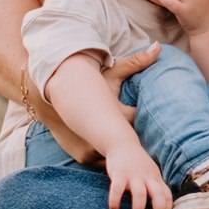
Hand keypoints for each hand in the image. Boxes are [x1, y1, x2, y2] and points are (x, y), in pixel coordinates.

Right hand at [24, 43, 156, 160]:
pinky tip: (115, 154)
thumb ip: (136, 62)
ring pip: (117, 157)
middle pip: (130, 145)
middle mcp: (101, 135)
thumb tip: (158, 46)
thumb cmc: (88, 84)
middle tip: (141, 138)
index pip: (139, 123)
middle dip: (136, 142)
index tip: (156, 122)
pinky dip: (109, 158)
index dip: (146, 123)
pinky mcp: (84, 158)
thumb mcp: (111, 74)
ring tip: (129, 148)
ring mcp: (91, 149)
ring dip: (122, 153)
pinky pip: (104, 162)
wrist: (50, 100)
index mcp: (113, 114)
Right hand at [104, 134, 171, 208]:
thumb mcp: (151, 173)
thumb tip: (161, 208)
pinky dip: (115, 200)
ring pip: (140, 193)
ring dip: (138, 208)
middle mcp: (147, 177)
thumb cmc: (138, 164)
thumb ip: (156, 187)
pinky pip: (117, 189)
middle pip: (158, 194)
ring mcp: (133, 175)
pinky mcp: (119, 173)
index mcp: (156, 178)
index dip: (168, 208)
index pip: (167, 194)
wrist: (123, 144)